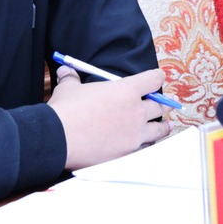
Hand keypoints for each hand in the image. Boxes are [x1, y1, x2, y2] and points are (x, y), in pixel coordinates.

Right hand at [49, 65, 168, 169]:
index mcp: (127, 90)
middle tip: (166, 104)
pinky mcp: (128, 153)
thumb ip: (71, 78)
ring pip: (159, 130)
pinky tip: (145, 145)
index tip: (157, 79)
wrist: (57, 139)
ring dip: (161, 127)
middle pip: (161, 105)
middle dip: (163, 104)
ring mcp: (134, 134)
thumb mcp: (68, 89)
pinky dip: (146, 145)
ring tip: (165, 126)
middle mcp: (136, 111)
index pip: (154, 79)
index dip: (156, 77)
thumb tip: (65, 70)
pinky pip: (145, 148)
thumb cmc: (65, 111)